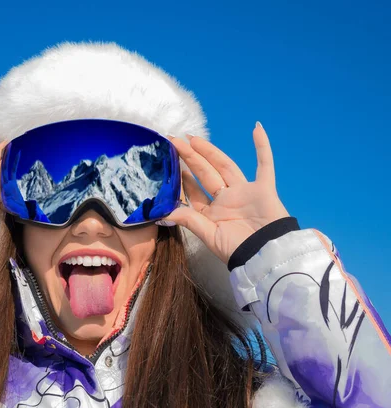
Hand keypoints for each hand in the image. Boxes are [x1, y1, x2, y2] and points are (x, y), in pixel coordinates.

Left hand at [163, 122, 288, 263]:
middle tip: (174, 141)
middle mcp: (226, 199)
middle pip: (205, 174)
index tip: (167, 164)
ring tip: (193, 138)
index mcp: (212, 212)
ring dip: (210, 151)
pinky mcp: (263, 188)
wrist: (268, 255)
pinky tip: (256, 128)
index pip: (193, 192)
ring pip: (225, 165)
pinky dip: (262, 146)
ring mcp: (244, 192)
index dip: (181, 178)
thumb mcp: (208, 235)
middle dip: (190, 158)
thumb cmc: (237, 249)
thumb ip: (189, 220)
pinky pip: (264, 164)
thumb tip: (163, 212)